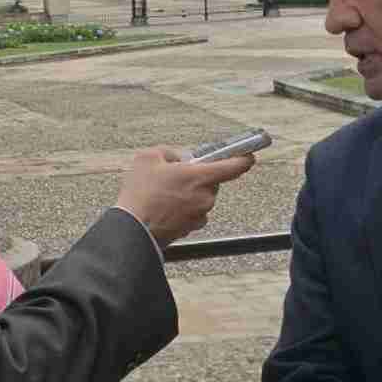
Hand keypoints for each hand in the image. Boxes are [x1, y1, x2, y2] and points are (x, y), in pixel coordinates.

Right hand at [115, 146, 256, 248]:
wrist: (132, 229)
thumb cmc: (140, 194)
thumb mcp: (149, 157)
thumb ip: (169, 152)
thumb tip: (178, 159)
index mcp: (201, 177)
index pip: (235, 166)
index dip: (244, 158)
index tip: (248, 155)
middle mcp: (205, 197)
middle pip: (212, 182)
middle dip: (197, 176)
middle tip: (176, 174)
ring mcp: (199, 215)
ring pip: (200, 197)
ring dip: (188, 193)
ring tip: (163, 193)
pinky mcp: (190, 228)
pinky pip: (192, 212)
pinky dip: (181, 208)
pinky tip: (162, 206)